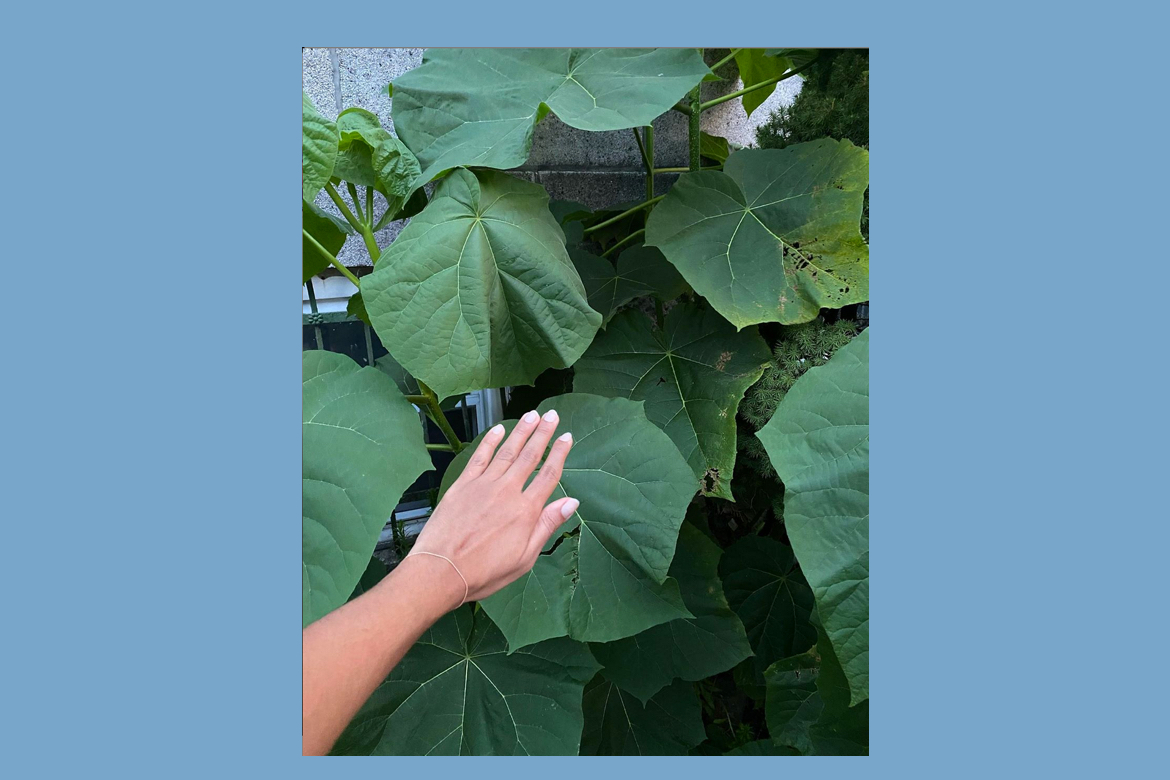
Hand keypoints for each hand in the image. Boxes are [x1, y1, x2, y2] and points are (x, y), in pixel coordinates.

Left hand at [407, 408, 577, 606]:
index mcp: (526, 511)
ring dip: (521, 431)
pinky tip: (498, 430)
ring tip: (531, 415)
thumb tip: (571, 502)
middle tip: (552, 416)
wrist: (441, 571)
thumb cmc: (484, 572)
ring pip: (507, 451)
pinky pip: (479, 457)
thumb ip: (547, 525)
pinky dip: (490, 441)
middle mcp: (507, 491)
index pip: (549, 475)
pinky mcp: (462, 485)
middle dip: (543, 433)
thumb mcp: (525, 557)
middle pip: (530, 456)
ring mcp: (483, 485)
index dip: (559, 454)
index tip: (567, 437)